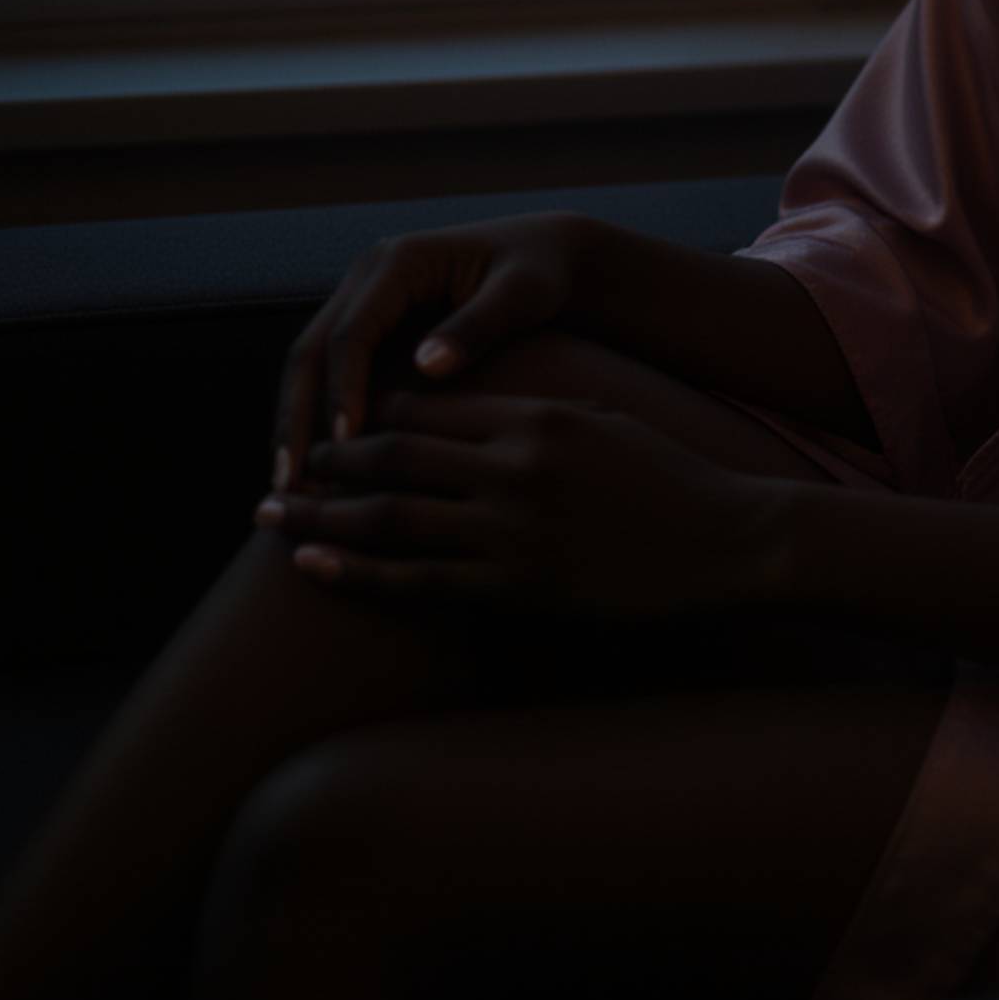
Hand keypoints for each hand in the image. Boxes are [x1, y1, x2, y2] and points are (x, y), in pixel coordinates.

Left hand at [252, 388, 786, 628]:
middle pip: (393, 461)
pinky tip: (315, 568)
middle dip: (328, 466)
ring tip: (271, 519)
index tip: (331, 427)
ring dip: (321, 520)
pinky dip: (358, 574)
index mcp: (534, 418)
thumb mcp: (601, 419)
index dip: (368, 418)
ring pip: (390, 521)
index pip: (426, 411)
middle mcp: (515, 469)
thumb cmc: (669, 477)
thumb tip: (473, 418)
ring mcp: (514, 532)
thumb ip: (534, 415)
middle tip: (282, 471)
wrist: (727, 538)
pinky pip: (417, 582)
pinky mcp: (518, 588)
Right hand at [270, 212, 604, 492]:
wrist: (550, 254)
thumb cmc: (542, 273)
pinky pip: (329, 375)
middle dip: (296, 419)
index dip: (344, 390)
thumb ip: (476, 326)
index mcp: (400, 261)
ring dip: (295, 426)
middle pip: (312, 351)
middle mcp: (368, 276)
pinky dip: (316, 421)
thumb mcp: (520, 294)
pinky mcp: (370, 326)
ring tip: (293, 492)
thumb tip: (426, 367)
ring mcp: (363, 299)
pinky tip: (320, 474)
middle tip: (291, 486)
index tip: (347, 445)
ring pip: (310, 367)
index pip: (353, 333)